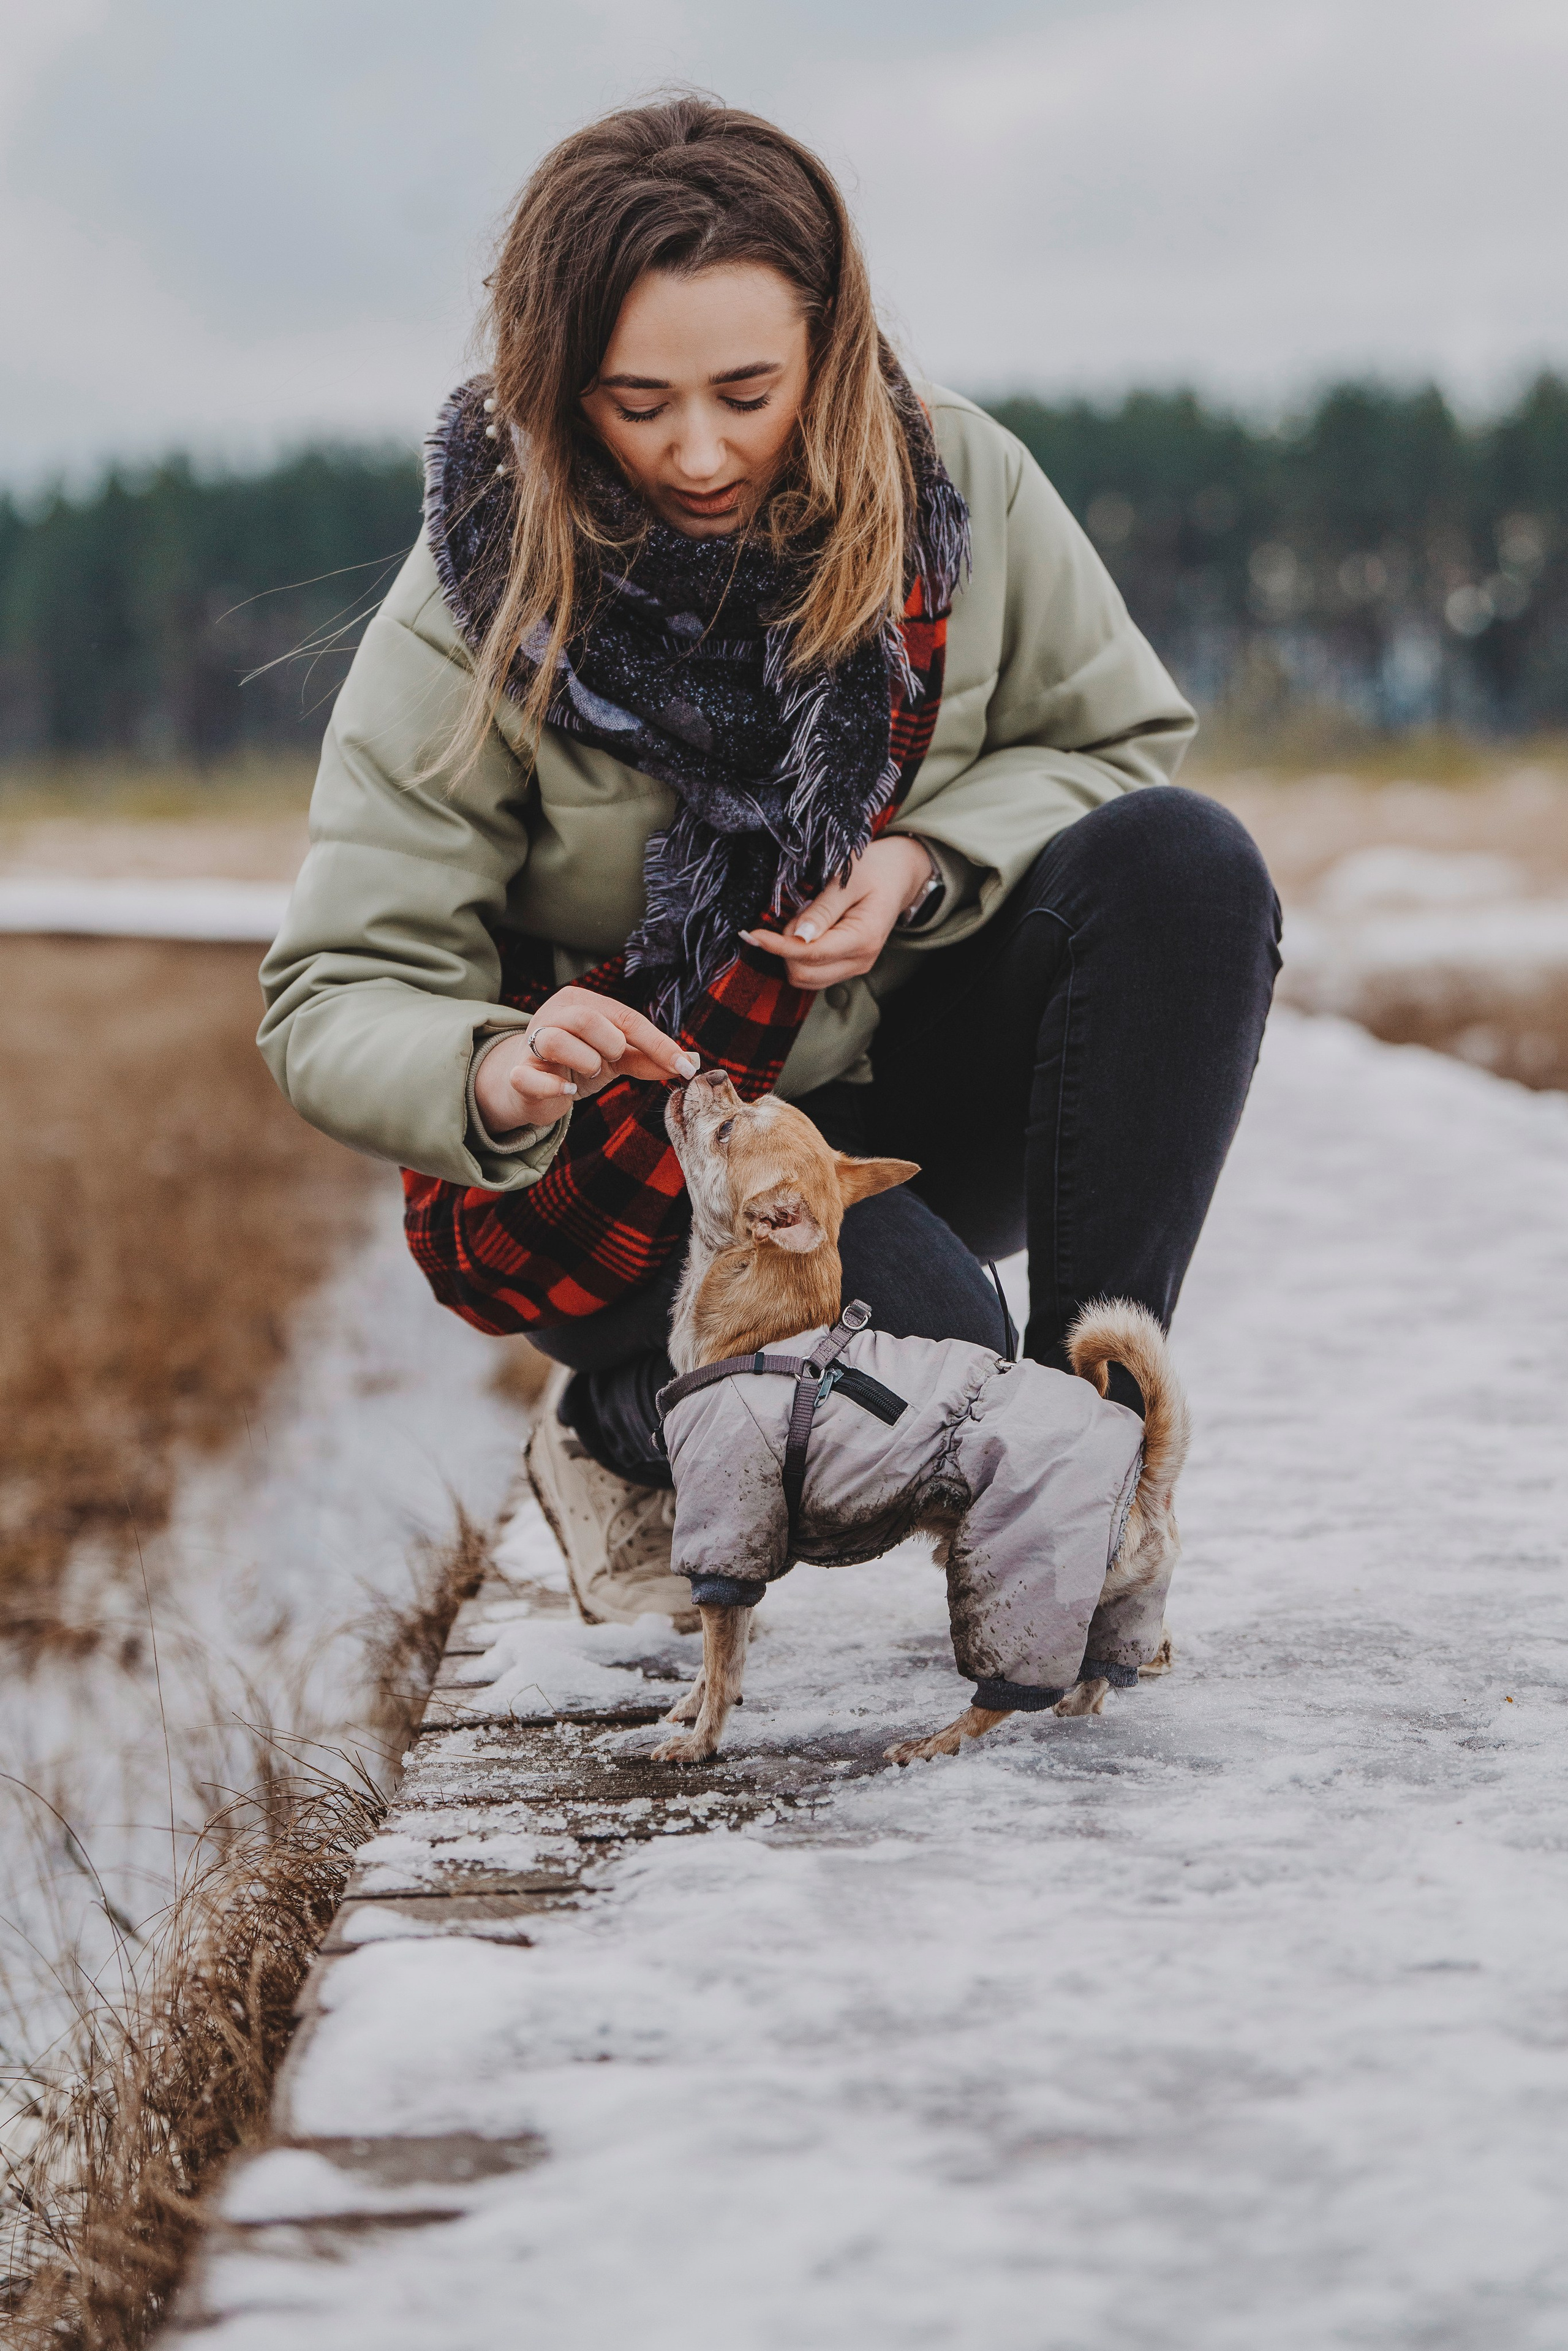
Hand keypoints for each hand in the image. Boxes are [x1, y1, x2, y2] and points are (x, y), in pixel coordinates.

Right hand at [475, 986, 698, 1134]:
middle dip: (610, 1046)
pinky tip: (566, 1089)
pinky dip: (555, 1086)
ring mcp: (530, 1041)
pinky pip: (530, 1077)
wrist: (534, 1088)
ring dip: (584, 1063)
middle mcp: (553, 1013)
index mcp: (580, 1001)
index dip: (659, 1044)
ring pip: (556, 1041)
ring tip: (587, 1071)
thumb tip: (687, 1062)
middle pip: (588, 1019)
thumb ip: (647, 1058)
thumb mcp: (616, 1057)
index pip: (627, 1018)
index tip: (686, 1067)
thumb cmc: (578, 1064)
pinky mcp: (517, 1073)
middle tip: (609, 1061)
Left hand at [740, 836, 935, 988]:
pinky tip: (808, 932)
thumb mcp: (847, 879)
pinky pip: (813, 974)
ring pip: (805, 978)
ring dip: (792, 954)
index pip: (809, 953)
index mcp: (863, 938)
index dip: (777, 945)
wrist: (899, 874)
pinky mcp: (847, 967)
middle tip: (796, 913)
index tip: (752, 933)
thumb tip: (798, 937)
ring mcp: (855, 967)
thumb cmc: (874, 869)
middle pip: (804, 973)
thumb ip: (822, 910)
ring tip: (806, 919)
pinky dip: (800, 958)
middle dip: (786, 947)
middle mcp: (861, 961)